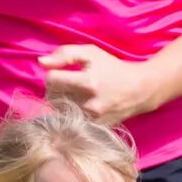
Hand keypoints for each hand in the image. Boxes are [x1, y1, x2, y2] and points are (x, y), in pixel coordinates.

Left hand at [37, 44, 155, 123]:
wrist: (140, 89)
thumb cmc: (113, 68)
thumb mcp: (91, 53)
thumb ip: (65, 54)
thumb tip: (41, 62)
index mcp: (87, 81)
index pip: (51, 79)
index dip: (53, 74)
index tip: (61, 73)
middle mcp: (89, 103)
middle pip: (52, 97)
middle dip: (55, 89)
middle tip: (66, 84)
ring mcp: (92, 119)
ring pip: (60, 111)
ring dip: (61, 102)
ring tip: (73, 94)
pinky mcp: (95, 128)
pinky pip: (71, 121)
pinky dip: (71, 113)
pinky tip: (79, 106)